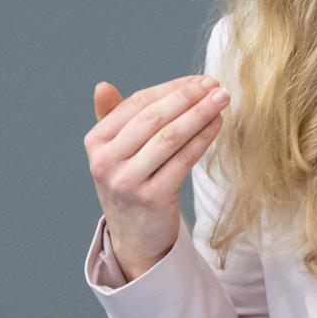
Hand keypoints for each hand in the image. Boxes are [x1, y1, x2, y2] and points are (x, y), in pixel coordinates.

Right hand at [85, 75, 230, 280]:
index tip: (198, 80)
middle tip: (216, 85)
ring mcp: (127, 181)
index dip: (170, 89)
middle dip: (188, 97)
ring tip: (221, 100)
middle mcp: (106, 161)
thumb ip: (110, 118)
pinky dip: (202, 139)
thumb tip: (102, 86)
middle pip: (153, 119)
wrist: (134, 237)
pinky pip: (183, 160)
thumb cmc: (129, 184)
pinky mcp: (152, 198)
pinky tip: (216, 125)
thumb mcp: (114, 153)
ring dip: (200, 114)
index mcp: (95, 142)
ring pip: (170, 137)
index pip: (137, 104)